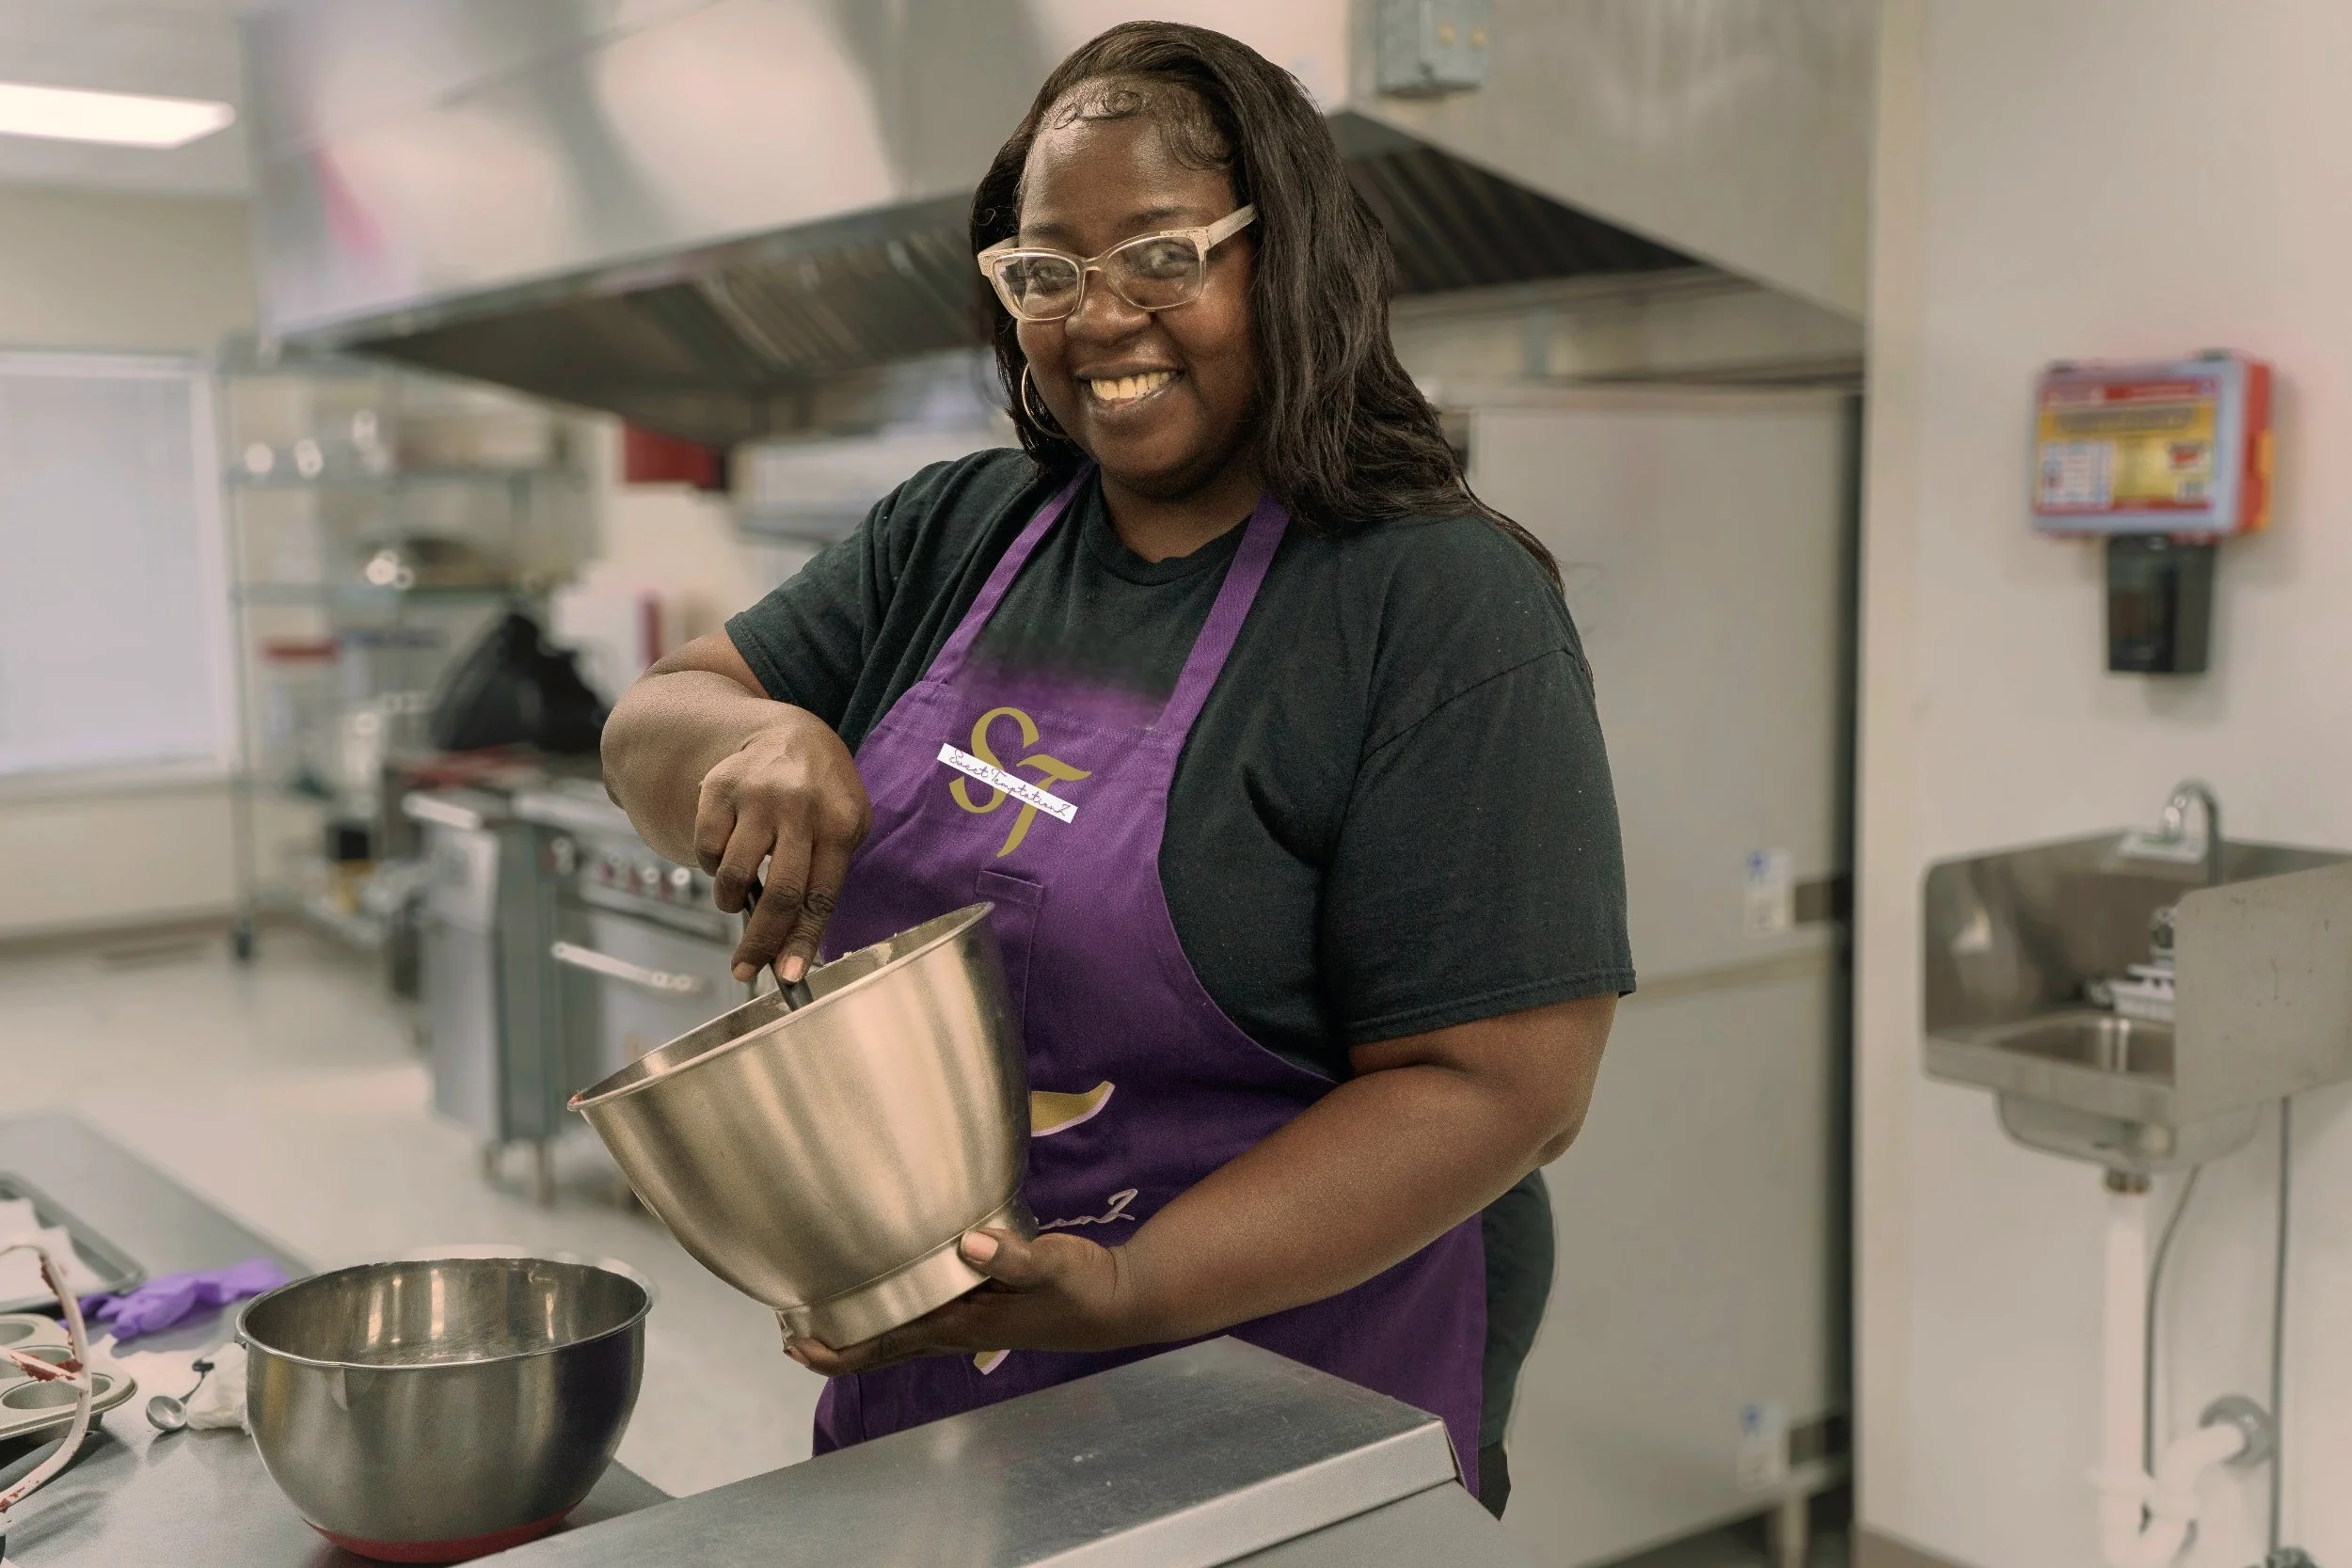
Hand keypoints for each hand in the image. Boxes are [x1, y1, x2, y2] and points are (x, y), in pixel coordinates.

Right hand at [695, 708, 870, 981]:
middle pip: (780, 893)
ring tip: (736, 895)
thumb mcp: (841, 829)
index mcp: (841, 823)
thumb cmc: (821, 799)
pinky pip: (707, 849)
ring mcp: (759, 794)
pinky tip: (727, 850)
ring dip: (730, 899)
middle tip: (745, 968)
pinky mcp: (720, 787)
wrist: (790, 734)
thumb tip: (791, 949)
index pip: (821, 896)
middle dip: (760, 941)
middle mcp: (801, 806)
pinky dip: (711, 864)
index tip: (787, 975)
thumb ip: (822, 881)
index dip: (803, 941)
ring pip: (735, 875)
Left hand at [783, 1229, 1149, 1374]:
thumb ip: (1015, 1255)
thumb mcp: (1055, 1266)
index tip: (795, 1342)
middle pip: (881, 1347)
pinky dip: (892, 1307)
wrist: (1116, 1303)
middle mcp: (953, 1330)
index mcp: (960, 1326)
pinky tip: (886, 1288)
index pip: (886, 1345)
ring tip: (821, 1309)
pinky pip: (921, 1313)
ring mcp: (965, 1321)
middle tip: (787, 1329)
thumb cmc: (1084, 1288)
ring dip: (859, 1327)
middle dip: (835, 1343)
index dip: (839, 1349)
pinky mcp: (979, 1305)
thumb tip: (967, 1242)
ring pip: (898, 1333)